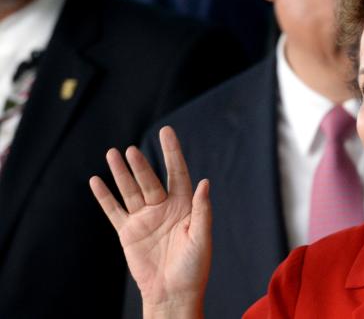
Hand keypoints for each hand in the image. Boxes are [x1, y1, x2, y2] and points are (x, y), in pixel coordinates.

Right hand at [89, 127, 210, 314]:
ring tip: (112, 153)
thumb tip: (205, 182)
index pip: (177, 173)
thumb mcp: (202, 238)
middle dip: (140, 165)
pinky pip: (114, 210)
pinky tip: (96, 180)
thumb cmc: (194, 268)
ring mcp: (144, 219)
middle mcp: (163, 208)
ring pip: (130, 190)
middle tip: (130, 150)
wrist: (173, 293)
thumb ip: (201, 210)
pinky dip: (105, 196)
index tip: (166, 131)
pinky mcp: (128, 232)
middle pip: (149, 180)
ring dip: (121, 173)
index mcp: (183, 206)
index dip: (172, 152)